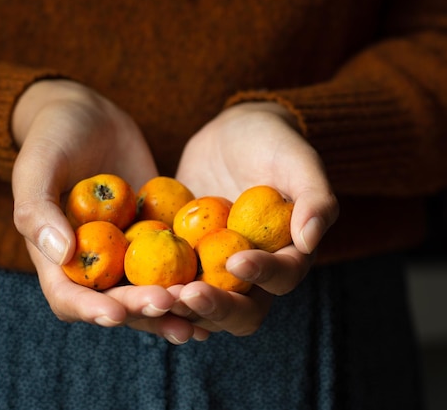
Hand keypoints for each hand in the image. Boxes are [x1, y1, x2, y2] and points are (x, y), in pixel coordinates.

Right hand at [12, 80, 195, 342]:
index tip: (116, 314)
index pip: (68, 296)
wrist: (91, 117)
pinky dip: (193, 278)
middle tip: (169, 304)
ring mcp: (127, 252)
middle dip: (141, 308)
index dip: (90, 309)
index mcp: (56, 256)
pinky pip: (174, 262)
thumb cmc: (54, 137)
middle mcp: (93, 263)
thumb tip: (61, 254)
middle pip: (115, 301)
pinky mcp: (155, 237)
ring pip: (148, 289)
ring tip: (199, 313)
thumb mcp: (37, 165)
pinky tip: (218, 287)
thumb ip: (38, 208)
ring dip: (172, 305)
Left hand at [169, 101, 338, 336]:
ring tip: (156, 296)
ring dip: (180, 308)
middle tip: (187, 294)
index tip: (237, 260)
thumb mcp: (298, 160)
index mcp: (287, 256)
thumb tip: (310, 239)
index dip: (263, 276)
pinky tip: (131, 289)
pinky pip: (168, 282)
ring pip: (201, 305)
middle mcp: (252, 274)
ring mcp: (214, 270)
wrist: (231, 136)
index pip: (282, 278)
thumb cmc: (272, 143)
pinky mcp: (182, 261)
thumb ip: (315, 197)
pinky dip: (152, 291)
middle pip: (242, 310)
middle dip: (216, 308)